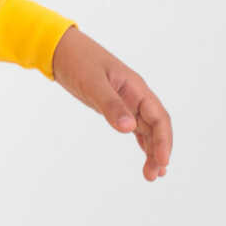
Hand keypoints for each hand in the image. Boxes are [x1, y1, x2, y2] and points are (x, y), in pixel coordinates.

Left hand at [50, 26, 172, 181]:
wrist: (61, 50)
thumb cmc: (78, 61)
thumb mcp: (93, 83)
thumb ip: (111, 105)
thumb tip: (129, 129)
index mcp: (136, 88)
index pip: (159, 117)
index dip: (164, 140)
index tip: (161, 161)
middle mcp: (135, 95)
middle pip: (156, 126)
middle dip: (159, 150)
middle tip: (153, 175)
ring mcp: (127, 101)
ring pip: (147, 129)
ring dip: (152, 150)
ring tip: (152, 174)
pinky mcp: (115, 106)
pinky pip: (135, 126)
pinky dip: (142, 142)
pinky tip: (145, 156)